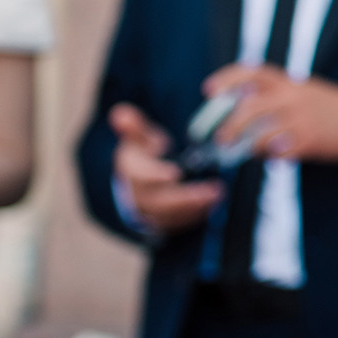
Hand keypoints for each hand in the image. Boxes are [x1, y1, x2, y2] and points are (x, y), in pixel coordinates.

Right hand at [111, 104, 220, 235]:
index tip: (175, 173)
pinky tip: (211, 207)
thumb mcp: (140, 138)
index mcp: (131, 169)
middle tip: (213, 191)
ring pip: (168, 215)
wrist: (137, 182)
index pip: (139, 174)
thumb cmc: (144, 153)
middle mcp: (137, 193)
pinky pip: (175, 223)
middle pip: (157, 200)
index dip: (155, 174)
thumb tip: (120, 113)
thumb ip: (135, 128)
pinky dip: (192, 217)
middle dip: (184, 198)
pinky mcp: (160, 221)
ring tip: (217, 197)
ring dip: (193, 208)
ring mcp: (148, 210)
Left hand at [204, 66, 337, 162]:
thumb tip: (241, 107)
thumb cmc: (330, 107)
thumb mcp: (303, 90)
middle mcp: (291, 97)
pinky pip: (280, 153)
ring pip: (260, 134)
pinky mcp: (309, 140)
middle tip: (221, 138)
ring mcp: (300, 119)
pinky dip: (272, 157)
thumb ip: (276, 95)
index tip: (209, 90)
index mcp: (288, 82)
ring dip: (249, 146)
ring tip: (249, 152)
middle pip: (248, 108)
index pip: (252, 73)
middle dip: (228, 125)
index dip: (227, 79)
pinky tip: (276, 157)